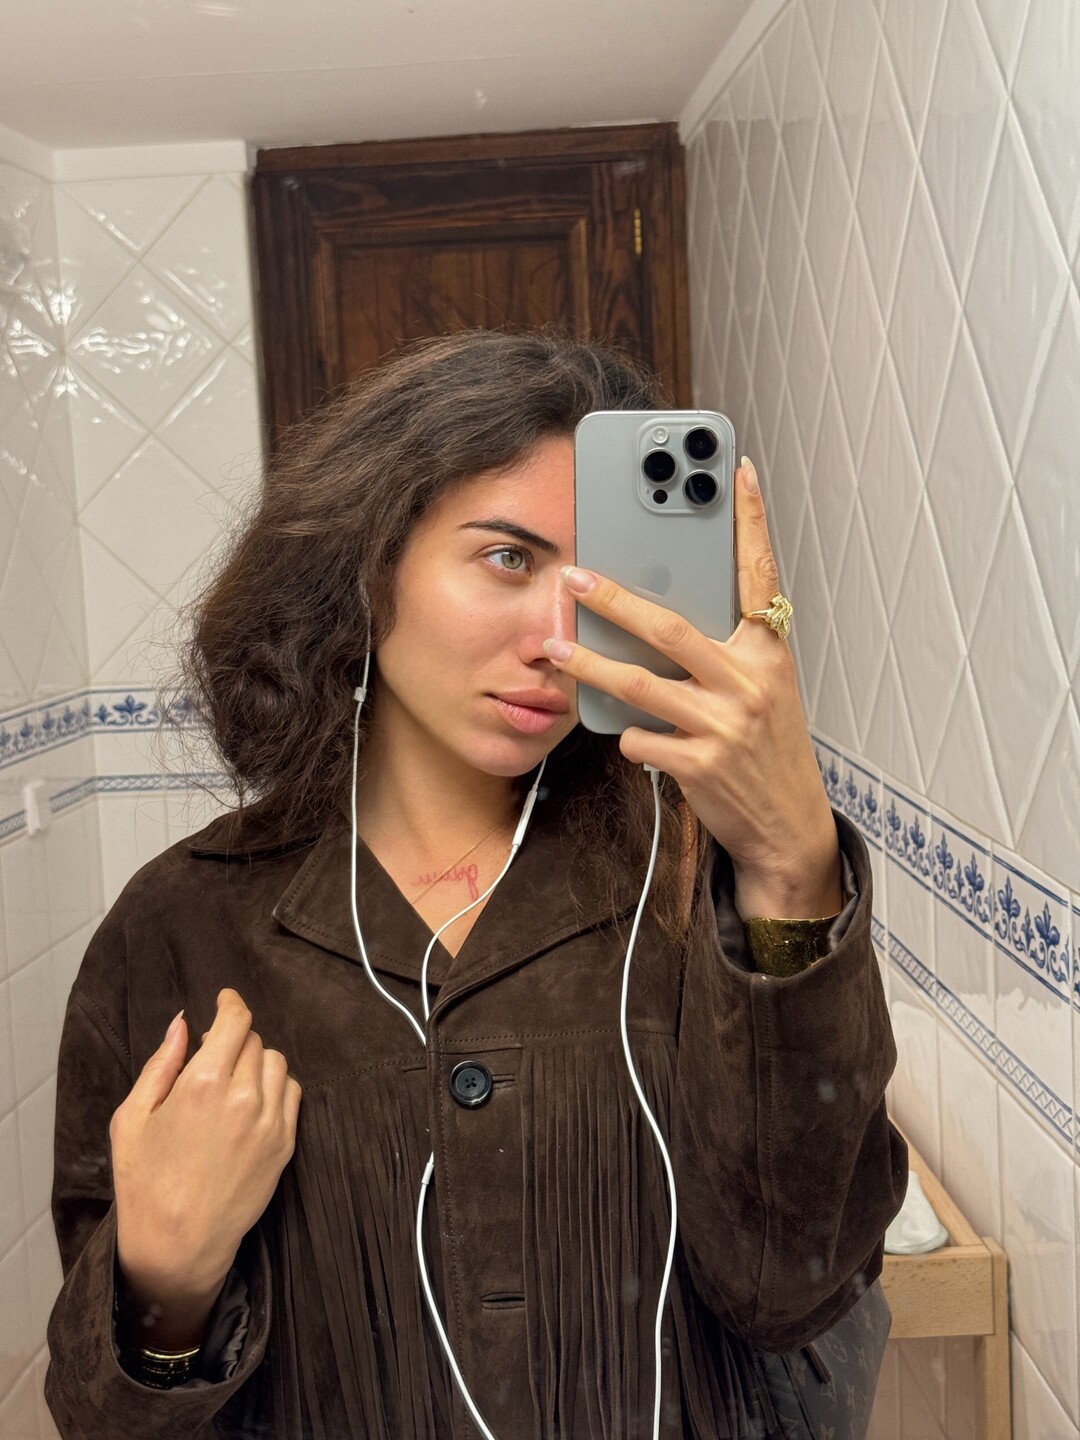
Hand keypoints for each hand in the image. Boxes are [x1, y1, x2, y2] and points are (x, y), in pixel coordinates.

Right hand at [111, 989, 300, 1343]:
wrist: (178, 1244)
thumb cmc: (145, 1182)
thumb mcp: (132, 1117)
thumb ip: (162, 1063)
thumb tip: (183, 1024)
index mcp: (203, 1084)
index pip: (235, 1021)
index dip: (231, 1003)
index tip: (225, 999)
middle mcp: (244, 1097)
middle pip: (254, 1041)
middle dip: (234, 1041)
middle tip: (213, 1059)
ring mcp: (271, 1122)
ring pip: (277, 1063)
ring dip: (257, 1062)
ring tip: (231, 1082)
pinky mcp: (286, 1144)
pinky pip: (292, 1093)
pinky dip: (275, 1087)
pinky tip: (251, 1103)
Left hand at [545, 457, 840, 919]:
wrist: (786, 825)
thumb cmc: (764, 746)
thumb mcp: (760, 688)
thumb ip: (722, 649)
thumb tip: (657, 613)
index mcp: (767, 652)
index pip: (760, 575)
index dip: (751, 522)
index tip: (738, 472)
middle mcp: (749, 681)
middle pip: (670, 628)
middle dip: (614, 600)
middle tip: (573, 579)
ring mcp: (725, 725)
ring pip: (640, 685)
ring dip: (589, 666)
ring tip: (553, 651)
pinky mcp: (701, 765)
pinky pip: (641, 739)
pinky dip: (625, 736)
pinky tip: (621, 735)